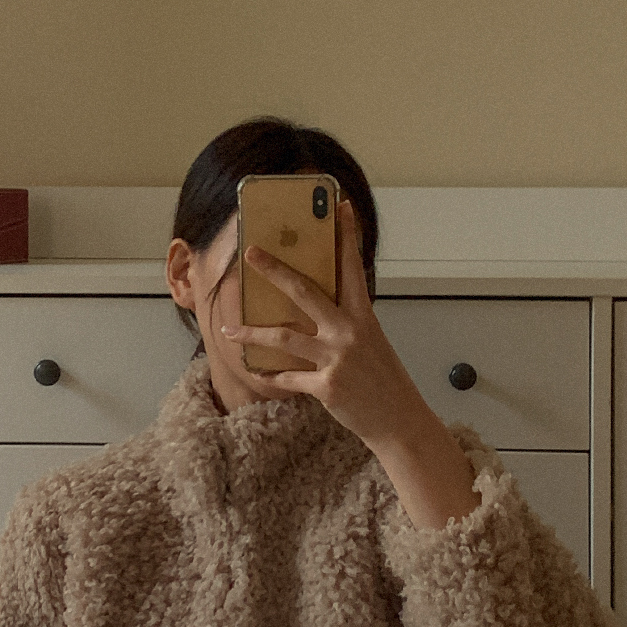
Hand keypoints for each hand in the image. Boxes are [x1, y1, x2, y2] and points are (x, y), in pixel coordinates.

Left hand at [222, 198, 480, 528]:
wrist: (398, 421)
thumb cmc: (383, 380)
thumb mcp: (371, 343)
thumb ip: (346, 323)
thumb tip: (316, 308)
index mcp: (363, 316)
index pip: (352, 268)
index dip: (346, 236)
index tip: (339, 206)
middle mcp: (349, 332)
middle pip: (305, 292)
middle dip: (275, 270)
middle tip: (251, 252)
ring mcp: (337, 359)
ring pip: (284, 337)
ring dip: (252, 331)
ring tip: (228, 327)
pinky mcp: (326, 387)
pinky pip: (288, 378)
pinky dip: (270, 376)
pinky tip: (254, 371)